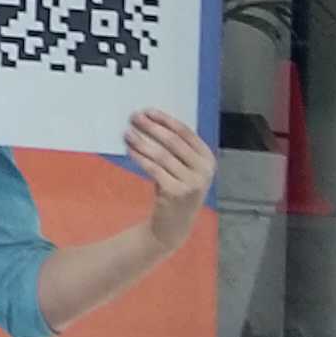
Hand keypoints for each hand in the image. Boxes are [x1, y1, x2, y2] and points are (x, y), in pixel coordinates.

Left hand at [123, 107, 215, 244]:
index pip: (186, 132)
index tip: (148, 111)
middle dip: (152, 127)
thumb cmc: (176, 190)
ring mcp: (192, 183)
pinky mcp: (176, 192)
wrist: (174, 226)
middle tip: (134, 117)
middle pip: (173, 142)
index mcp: (208, 159)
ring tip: (127, 132)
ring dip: (142, 141)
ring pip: (161, 155)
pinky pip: (154, 169)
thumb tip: (150, 120)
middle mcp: (204, 170)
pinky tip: (130, 149)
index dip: (165, 120)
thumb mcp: (184, 169)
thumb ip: (176, 149)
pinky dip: (140, 157)